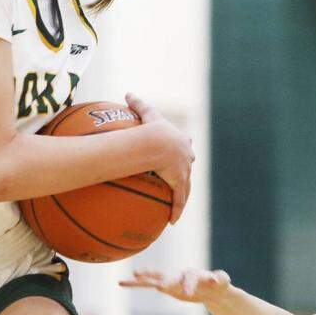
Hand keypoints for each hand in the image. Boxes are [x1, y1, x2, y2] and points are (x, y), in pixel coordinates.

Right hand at [119, 268, 230, 303]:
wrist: (211, 286)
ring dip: (145, 277)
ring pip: (155, 278)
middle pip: (171, 276)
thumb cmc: (218, 283)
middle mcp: (181, 274)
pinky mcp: (165, 286)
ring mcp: (171, 279)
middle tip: (159, 286)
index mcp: (195, 274)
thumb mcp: (224, 282)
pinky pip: (147, 285)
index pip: (191, 278)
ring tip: (131, 276)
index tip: (188, 293)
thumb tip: (217, 278)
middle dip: (165, 280)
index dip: (189, 285)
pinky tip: (121, 283)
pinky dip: (135, 284)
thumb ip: (222, 278)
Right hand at [126, 92, 193, 223]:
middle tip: (179, 174)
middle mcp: (186, 156)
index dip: (181, 147)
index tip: (180, 150)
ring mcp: (184, 171)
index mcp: (181, 141)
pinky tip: (173, 221)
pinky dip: (176, 210)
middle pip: (188, 164)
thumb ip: (137, 103)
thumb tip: (127, 93)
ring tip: (176, 204)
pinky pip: (178, 200)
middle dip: (184, 168)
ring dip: (181, 194)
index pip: (184, 144)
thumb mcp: (146, 113)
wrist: (158, 143)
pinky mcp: (179, 183)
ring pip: (185, 187)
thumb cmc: (153, 128)